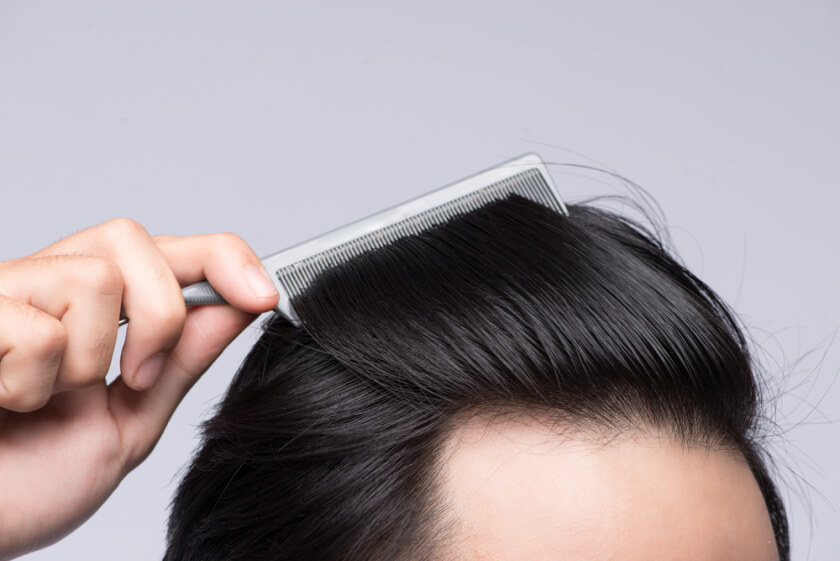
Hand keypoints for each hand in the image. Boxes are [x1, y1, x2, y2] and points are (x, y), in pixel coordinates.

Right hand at [0, 218, 278, 558]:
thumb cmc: (30, 481)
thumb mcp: (130, 422)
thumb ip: (182, 361)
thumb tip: (238, 305)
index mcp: (90, 309)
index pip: (166, 250)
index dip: (220, 257)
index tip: (262, 295)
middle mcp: (46, 287)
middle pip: (129, 239)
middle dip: (157, 315)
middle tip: (136, 377)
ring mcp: (4, 296)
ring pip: (91, 278)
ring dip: (86, 362)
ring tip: (45, 399)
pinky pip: (37, 330)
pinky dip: (32, 385)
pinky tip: (7, 402)